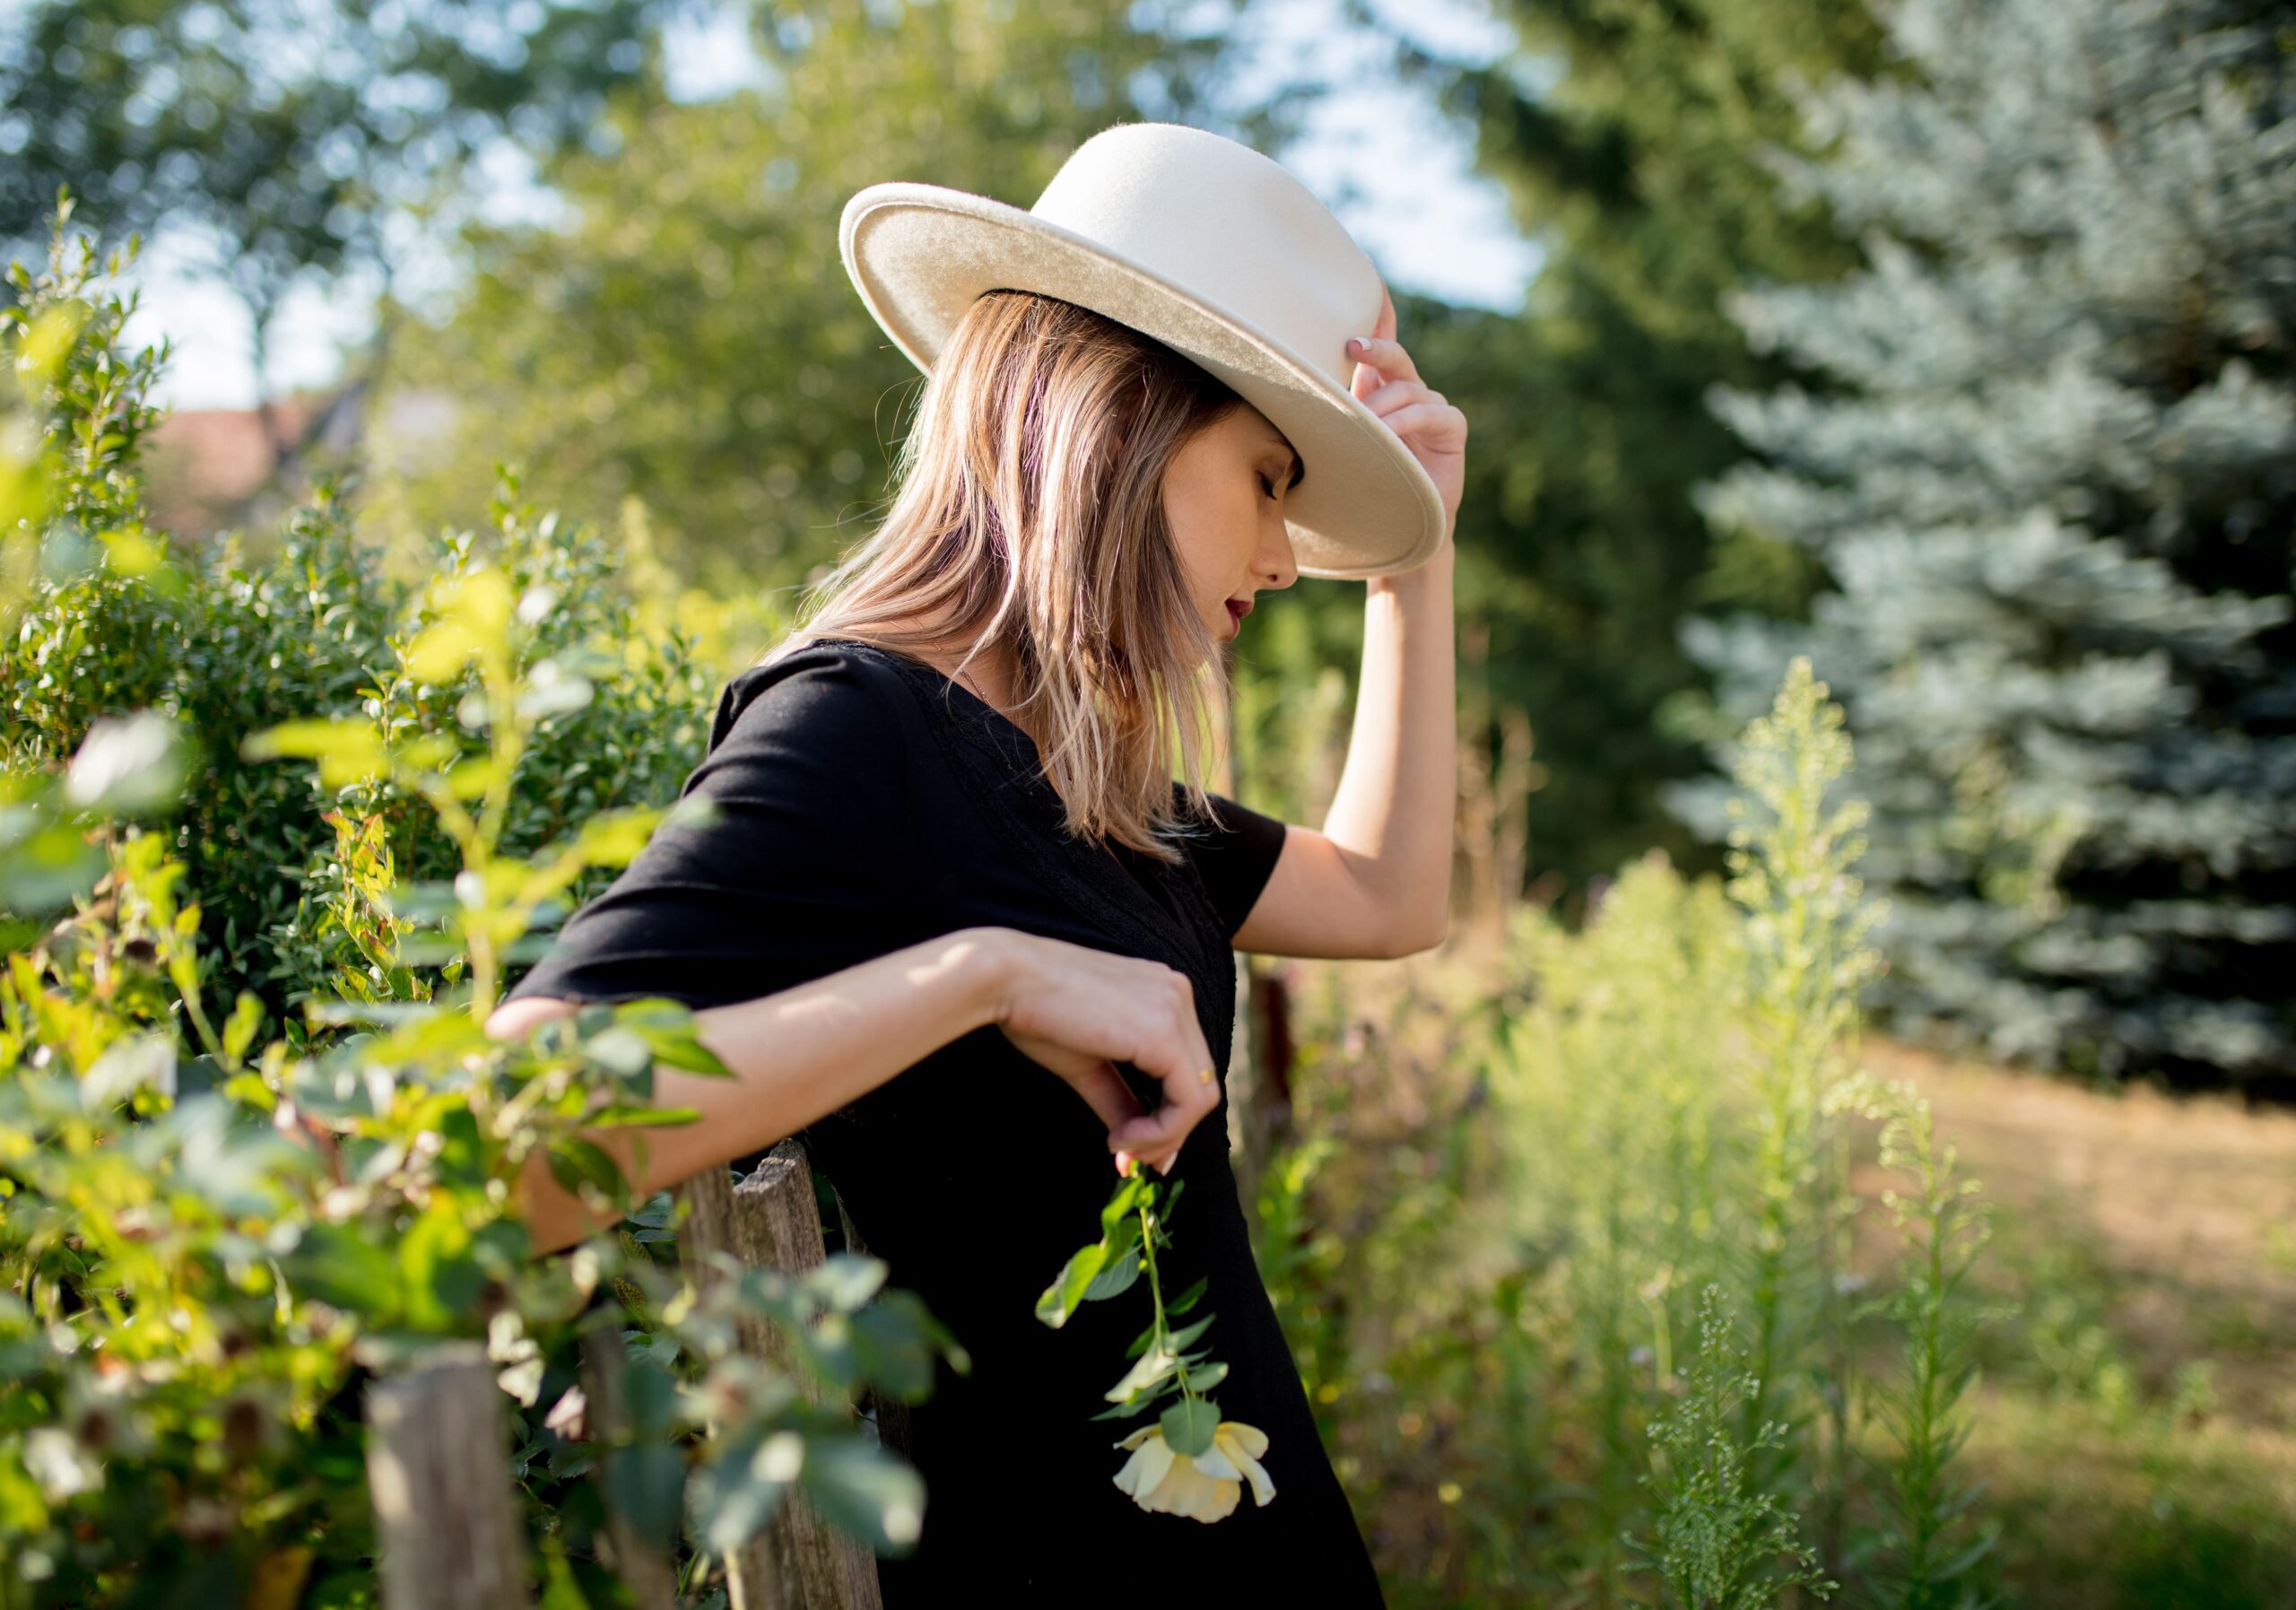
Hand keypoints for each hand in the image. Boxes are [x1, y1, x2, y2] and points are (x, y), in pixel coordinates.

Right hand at [979, 929, 1220, 1179]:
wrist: (1004, 977)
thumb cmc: (1035, 1012)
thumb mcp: (1088, 1065)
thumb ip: (1120, 1100)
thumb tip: (1135, 1148)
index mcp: (1162, 993)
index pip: (1188, 1067)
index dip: (1168, 1117)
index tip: (1132, 1148)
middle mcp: (1178, 994)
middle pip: (1200, 1083)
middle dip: (1169, 1132)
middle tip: (1131, 1160)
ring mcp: (1175, 1009)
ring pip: (1201, 1096)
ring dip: (1164, 1136)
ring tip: (1120, 1146)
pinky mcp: (1163, 1032)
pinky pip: (1188, 1101)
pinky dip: (1161, 1131)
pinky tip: (1121, 1137)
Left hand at [1349, 283, 1466, 545]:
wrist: (1395, 528)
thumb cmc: (1359, 488)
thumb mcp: (1334, 447)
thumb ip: (1323, 418)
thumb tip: (1274, 392)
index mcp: (1377, 391)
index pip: (1378, 348)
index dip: (1374, 320)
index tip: (1361, 295)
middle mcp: (1407, 392)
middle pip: (1394, 356)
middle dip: (1375, 347)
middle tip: (1351, 346)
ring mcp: (1433, 407)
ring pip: (1407, 388)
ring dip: (1381, 405)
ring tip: (1361, 424)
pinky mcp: (1452, 428)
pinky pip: (1431, 411)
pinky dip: (1408, 420)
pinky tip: (1389, 434)